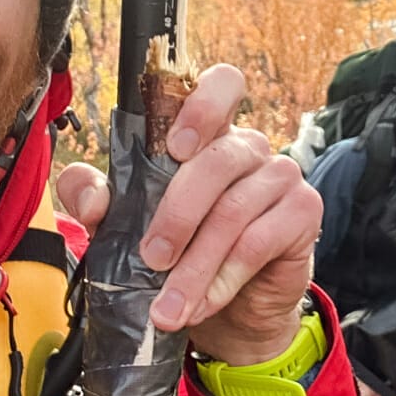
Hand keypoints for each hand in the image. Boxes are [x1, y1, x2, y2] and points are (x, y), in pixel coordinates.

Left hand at [53, 63, 321, 365]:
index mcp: (207, 134)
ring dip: (196, 265)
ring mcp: (281, 177)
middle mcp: (249, 148)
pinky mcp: (304, 213)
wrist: (230, 310)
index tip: (174, 148)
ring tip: (169, 305)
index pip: (223, 86)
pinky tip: (203, 303)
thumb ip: (99, 201)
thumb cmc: (179, 252)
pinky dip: (224, 278)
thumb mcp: (126, 226)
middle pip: (218, 161)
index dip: (203, 107)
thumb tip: (91, 196)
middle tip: (151, 258)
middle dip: (178, 215)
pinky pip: (260, 242)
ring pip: (235, 211)